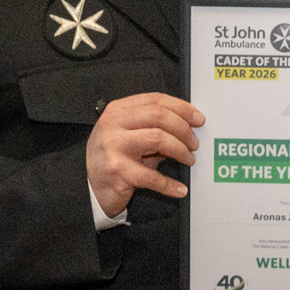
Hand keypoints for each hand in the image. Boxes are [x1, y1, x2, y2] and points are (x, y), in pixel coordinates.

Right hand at [87, 92, 202, 216]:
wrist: (91, 186)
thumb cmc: (114, 157)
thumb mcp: (129, 134)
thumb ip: (152, 125)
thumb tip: (189, 125)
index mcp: (118, 110)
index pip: (155, 100)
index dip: (181, 108)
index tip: (198, 118)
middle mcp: (113, 124)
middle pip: (158, 116)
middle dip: (183, 129)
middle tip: (194, 143)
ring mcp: (113, 146)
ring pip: (158, 138)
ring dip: (180, 150)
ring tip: (189, 159)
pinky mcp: (117, 170)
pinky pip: (151, 177)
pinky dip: (170, 185)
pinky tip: (180, 189)